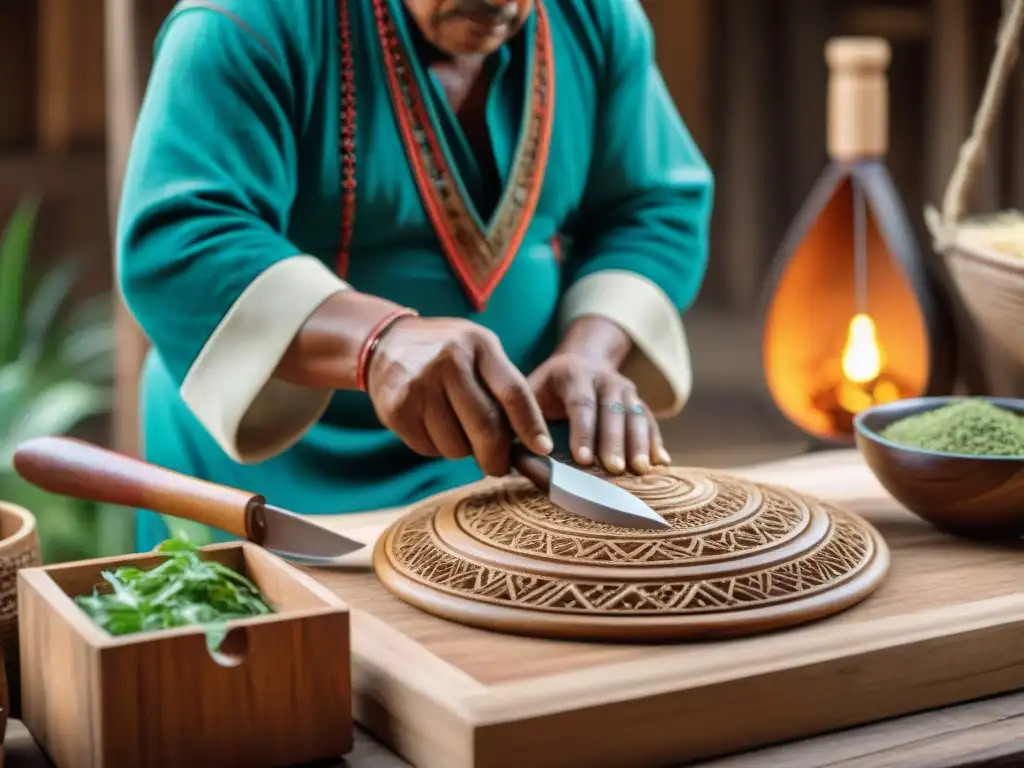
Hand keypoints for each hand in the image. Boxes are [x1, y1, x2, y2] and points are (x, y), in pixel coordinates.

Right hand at [366, 317, 552, 475]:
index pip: (513, 391)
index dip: (531, 425)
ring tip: (456, 431)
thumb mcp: (478, 348)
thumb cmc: (446, 352)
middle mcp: (448, 361)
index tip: (543, 449)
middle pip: (486, 427)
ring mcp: (419, 385)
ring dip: (463, 451)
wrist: (386, 342)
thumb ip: (502, 383)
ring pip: (457, 446)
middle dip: (497, 457)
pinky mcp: (396, 409)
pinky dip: (437, 448)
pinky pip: (429, 449)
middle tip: (498, 466)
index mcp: (478, 345)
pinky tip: (432, 427)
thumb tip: (529, 439)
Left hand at [529, 353, 669, 474]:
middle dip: (613, 442)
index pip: (581, 404)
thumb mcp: (528, 393)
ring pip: (635, 415)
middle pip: (612, 411)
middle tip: (614, 470)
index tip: (582, 460)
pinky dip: (656, 441)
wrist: (579, 362)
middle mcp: (604, 378)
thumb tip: (510, 456)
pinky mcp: (639, 402)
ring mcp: (625, 389)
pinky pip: (649, 421)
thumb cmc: (546, 389)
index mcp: (573, 373)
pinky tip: (661, 463)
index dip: (583, 432)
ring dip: (639, 444)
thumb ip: (522, 420)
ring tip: (640, 471)